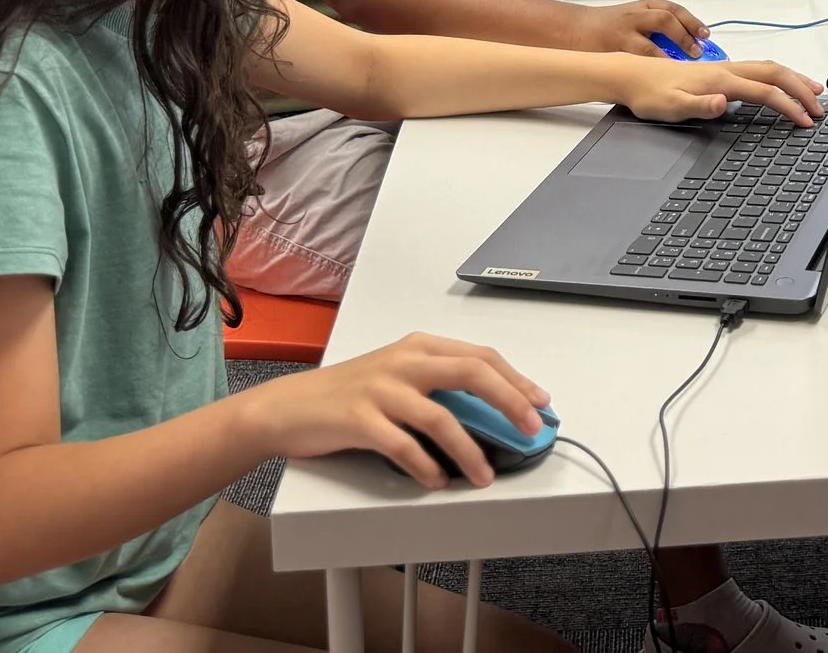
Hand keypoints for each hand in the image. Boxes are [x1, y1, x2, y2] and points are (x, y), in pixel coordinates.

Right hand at [248, 331, 549, 490]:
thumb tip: (491, 411)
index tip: (540, 403)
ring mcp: (382, 389)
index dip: (516, 379)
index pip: (481, 357)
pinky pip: (403, 446)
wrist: (287, 407)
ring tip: (484, 475)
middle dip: (510, 402)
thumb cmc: (347, 394)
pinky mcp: (359, 419)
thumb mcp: (397, 375)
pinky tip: (438, 481)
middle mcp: (404, 361)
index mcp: (419, 347)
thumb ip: (438, 384)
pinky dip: (426, 467)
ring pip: (441, 417)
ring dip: (469, 450)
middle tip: (531, 429)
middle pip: (472, 374)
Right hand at [565, 0, 710, 56]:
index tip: (705, 34)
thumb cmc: (609, 25)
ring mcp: (623, 34)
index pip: (673, 9)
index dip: (692, 21)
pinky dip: (649, 69)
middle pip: (664, 20)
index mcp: (644, 6)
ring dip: (668, 57)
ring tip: (681, 66)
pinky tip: (659, 77)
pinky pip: (634, 62)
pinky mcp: (613, 51)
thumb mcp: (636, 17)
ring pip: (649, 45)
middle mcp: (635, 16)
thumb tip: (689, 44)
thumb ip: (659, 28)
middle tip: (696, 51)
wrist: (575, 29)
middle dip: (684, 35)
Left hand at [614, 56, 821, 126]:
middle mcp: (726, 70)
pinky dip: (777, 76)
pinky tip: (778, 85)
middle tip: (820, 106)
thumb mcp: (671, 107)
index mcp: (721, 79)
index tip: (805, 121)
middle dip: (801, 89)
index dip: (789, 106)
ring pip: (768, 67)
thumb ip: (700, 106)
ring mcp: (723, 68)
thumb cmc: (649, 93)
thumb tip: (724, 103)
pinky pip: (757, 69)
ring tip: (811, 91)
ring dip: (793, 79)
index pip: (765, 91)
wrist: (631, 74)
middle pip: (775, 72)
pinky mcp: (718, 71)